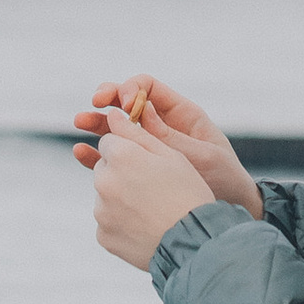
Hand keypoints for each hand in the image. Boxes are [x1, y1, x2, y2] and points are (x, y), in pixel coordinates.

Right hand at [71, 78, 261, 216]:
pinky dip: (96, 154)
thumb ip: (170, 135)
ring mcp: (147, 147)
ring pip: (115, 128)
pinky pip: (114, 157)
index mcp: (180, 114)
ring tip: (80, 122)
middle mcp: (160, 126)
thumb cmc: (223, 180)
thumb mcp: (201, 155)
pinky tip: (81, 152)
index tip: (121, 101)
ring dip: (96, 123)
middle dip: (108, 99)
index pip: (148, 88)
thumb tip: (140, 107)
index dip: (131, 88)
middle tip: (95, 102)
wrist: (223, 216)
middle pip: (126, 103)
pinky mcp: (138, 169)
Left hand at [87, 112, 219, 270]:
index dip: (129, 149)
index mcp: (121, 156)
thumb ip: (137, 133)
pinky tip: (145, 226)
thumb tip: (112, 115)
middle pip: (105, 168)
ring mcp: (101, 211)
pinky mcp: (103, 236)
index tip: (147, 162)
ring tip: (152, 209)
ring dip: (121, 198)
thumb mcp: (171, 156)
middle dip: (121, 172)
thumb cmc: (188, 194)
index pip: (109, 140)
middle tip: (152, 187)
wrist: (194, 244)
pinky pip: (108, 222)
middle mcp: (104, 181)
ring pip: (106, 196)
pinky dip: (122, 223)